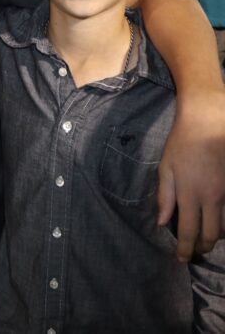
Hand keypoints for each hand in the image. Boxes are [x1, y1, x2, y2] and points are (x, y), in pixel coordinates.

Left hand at [158, 86, 224, 259]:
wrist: (208, 124)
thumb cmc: (181, 144)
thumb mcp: (165, 168)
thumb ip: (165, 197)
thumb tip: (162, 223)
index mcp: (190, 195)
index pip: (188, 232)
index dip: (185, 249)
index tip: (181, 258)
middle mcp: (211, 198)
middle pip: (211, 234)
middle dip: (202, 247)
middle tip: (194, 251)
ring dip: (215, 236)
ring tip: (205, 238)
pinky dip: (224, 221)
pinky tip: (217, 221)